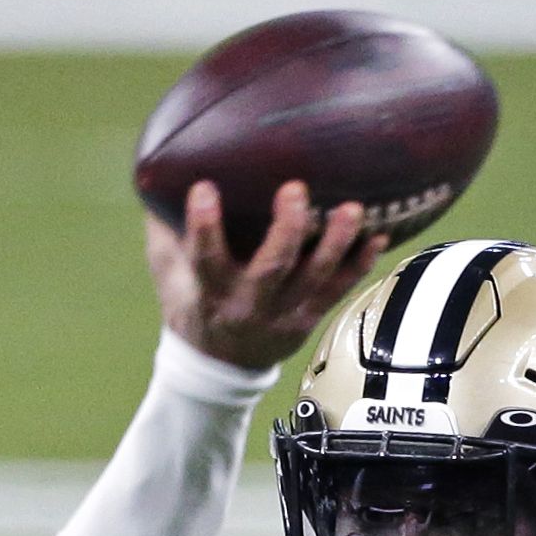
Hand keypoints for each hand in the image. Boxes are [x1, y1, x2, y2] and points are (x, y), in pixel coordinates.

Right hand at [147, 180, 381, 371]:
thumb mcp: (167, 271)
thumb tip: (157, 170)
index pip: (204, 258)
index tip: (204, 188)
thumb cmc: (193, 302)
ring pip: (314, 279)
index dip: (204, 225)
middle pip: (270, 269)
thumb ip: (164, 227)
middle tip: (295, 190)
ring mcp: (283, 314)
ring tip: (352, 209)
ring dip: (335, 243)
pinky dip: (361, 265)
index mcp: (209, 290)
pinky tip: (378, 237)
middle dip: (287, 230)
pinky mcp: (310, 317)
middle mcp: (248, 305)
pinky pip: (339, 290)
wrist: (219, 366)